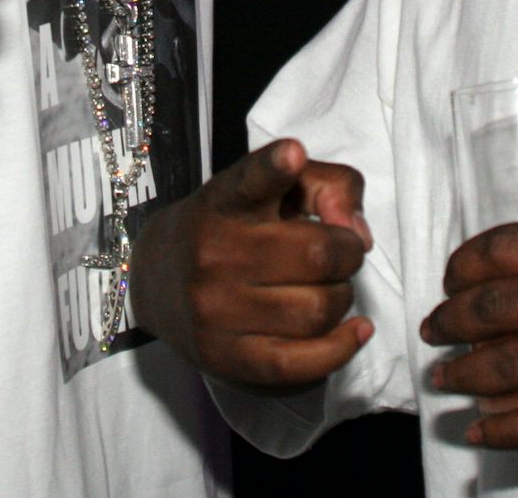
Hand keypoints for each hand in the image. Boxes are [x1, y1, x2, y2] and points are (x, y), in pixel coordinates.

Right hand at [132, 139, 374, 388]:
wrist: (159, 281)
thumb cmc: (237, 226)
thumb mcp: (276, 187)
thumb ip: (329, 187)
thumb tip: (358, 233)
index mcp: (225, 201)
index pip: (250, 180)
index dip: (274, 166)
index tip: (294, 153)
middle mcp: (215, 253)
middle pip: (317, 255)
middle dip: (347, 254)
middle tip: (340, 254)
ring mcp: (215, 310)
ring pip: (317, 310)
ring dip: (341, 299)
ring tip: (328, 288)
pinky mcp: (225, 359)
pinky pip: (299, 364)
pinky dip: (340, 349)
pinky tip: (357, 330)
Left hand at [421, 219, 517, 446]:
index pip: (502, 248)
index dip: (462, 265)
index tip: (451, 278)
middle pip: (492, 306)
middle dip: (450, 320)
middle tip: (434, 330)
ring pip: (507, 363)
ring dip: (463, 373)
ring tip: (444, 379)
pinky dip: (503, 427)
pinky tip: (479, 430)